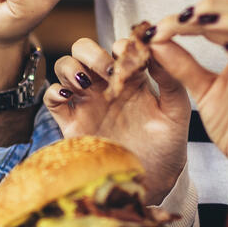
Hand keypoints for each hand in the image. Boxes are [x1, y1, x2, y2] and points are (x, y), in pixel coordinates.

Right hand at [42, 37, 190, 200]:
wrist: (154, 182)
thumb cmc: (168, 146)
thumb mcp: (176, 110)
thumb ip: (170, 78)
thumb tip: (158, 44)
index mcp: (131, 78)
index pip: (116, 46)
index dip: (119, 45)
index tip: (128, 58)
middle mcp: (106, 86)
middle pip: (83, 49)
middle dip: (91, 53)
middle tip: (106, 70)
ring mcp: (87, 103)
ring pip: (64, 67)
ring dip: (71, 68)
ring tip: (85, 83)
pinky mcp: (72, 124)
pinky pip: (51, 99)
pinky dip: (54, 91)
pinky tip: (68, 96)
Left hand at [148, 0, 227, 165]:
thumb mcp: (203, 90)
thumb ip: (182, 65)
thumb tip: (157, 40)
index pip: (224, 15)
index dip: (194, 13)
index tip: (163, 22)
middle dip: (215, 6)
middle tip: (182, 14)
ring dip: (227, 22)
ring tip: (197, 21)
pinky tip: (226, 48)